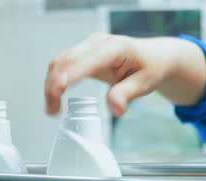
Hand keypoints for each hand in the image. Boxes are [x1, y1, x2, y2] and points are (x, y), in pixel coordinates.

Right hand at [44, 33, 205, 115]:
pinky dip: (55, 80)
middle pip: (66, 60)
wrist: (154, 57)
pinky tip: (54, 97)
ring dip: (51, 84)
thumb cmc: (151, 67)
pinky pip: (63, 63)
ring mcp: (89, 46)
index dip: (69, 76)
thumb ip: (127, 94)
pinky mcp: (84, 53)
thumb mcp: (145, 83)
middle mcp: (98, 43)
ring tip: (52, 109)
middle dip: (54, 85)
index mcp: (115, 48)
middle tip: (52, 111)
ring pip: (60, 61)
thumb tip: (114, 108)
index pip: (86, 61)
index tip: (56, 94)